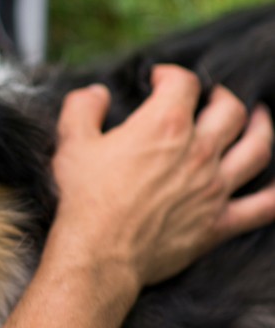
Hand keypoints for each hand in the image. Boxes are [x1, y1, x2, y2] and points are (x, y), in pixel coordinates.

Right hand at [51, 64, 274, 287]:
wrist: (99, 252)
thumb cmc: (85, 198)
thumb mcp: (72, 143)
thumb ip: (82, 108)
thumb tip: (96, 94)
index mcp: (164, 126)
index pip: (184, 83)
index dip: (172, 75)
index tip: (160, 80)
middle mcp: (198, 151)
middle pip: (230, 110)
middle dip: (221, 97)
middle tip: (210, 98)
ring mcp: (214, 187)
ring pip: (257, 148)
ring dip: (261, 129)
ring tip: (257, 121)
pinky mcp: (219, 222)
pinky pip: (264, 206)